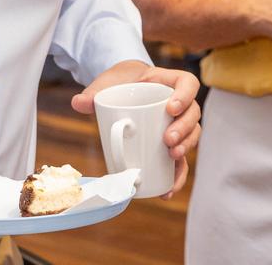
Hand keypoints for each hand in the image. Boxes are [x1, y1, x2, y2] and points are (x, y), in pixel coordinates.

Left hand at [71, 60, 201, 198]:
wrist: (123, 89)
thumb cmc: (120, 83)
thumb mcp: (108, 82)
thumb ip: (93, 91)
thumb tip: (78, 103)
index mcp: (168, 82)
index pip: (188, 84)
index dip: (185, 95)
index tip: (170, 108)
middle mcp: (179, 103)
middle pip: (193, 114)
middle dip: (184, 129)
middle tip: (167, 140)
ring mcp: (177, 124)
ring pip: (192, 136)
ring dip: (185, 149)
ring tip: (171, 157)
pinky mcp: (171, 144)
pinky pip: (181, 161)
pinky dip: (176, 176)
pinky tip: (168, 190)